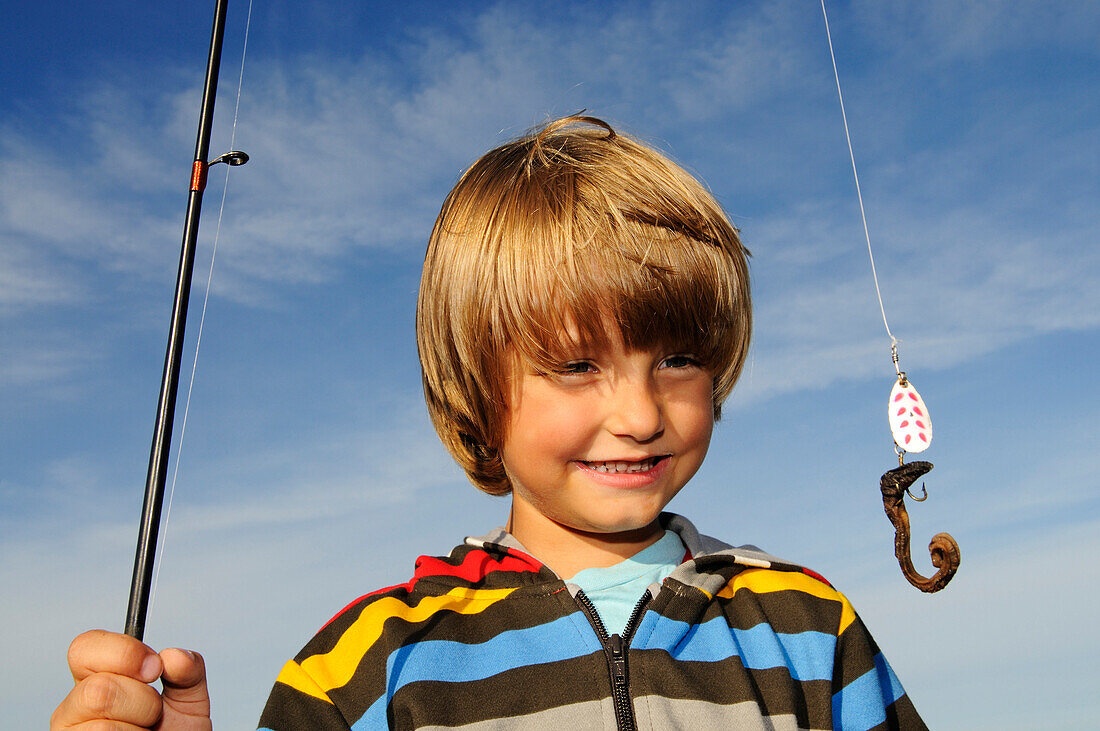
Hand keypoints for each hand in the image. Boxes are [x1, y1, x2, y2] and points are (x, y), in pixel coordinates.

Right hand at [51, 629, 211, 729]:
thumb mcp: (189, 699)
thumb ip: (188, 671)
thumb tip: (174, 656)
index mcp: (96, 679)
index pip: (84, 648)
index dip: (123, 652)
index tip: (155, 667)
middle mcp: (74, 708)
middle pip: (98, 688)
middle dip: (142, 700)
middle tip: (154, 713)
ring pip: (103, 727)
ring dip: (139, 728)